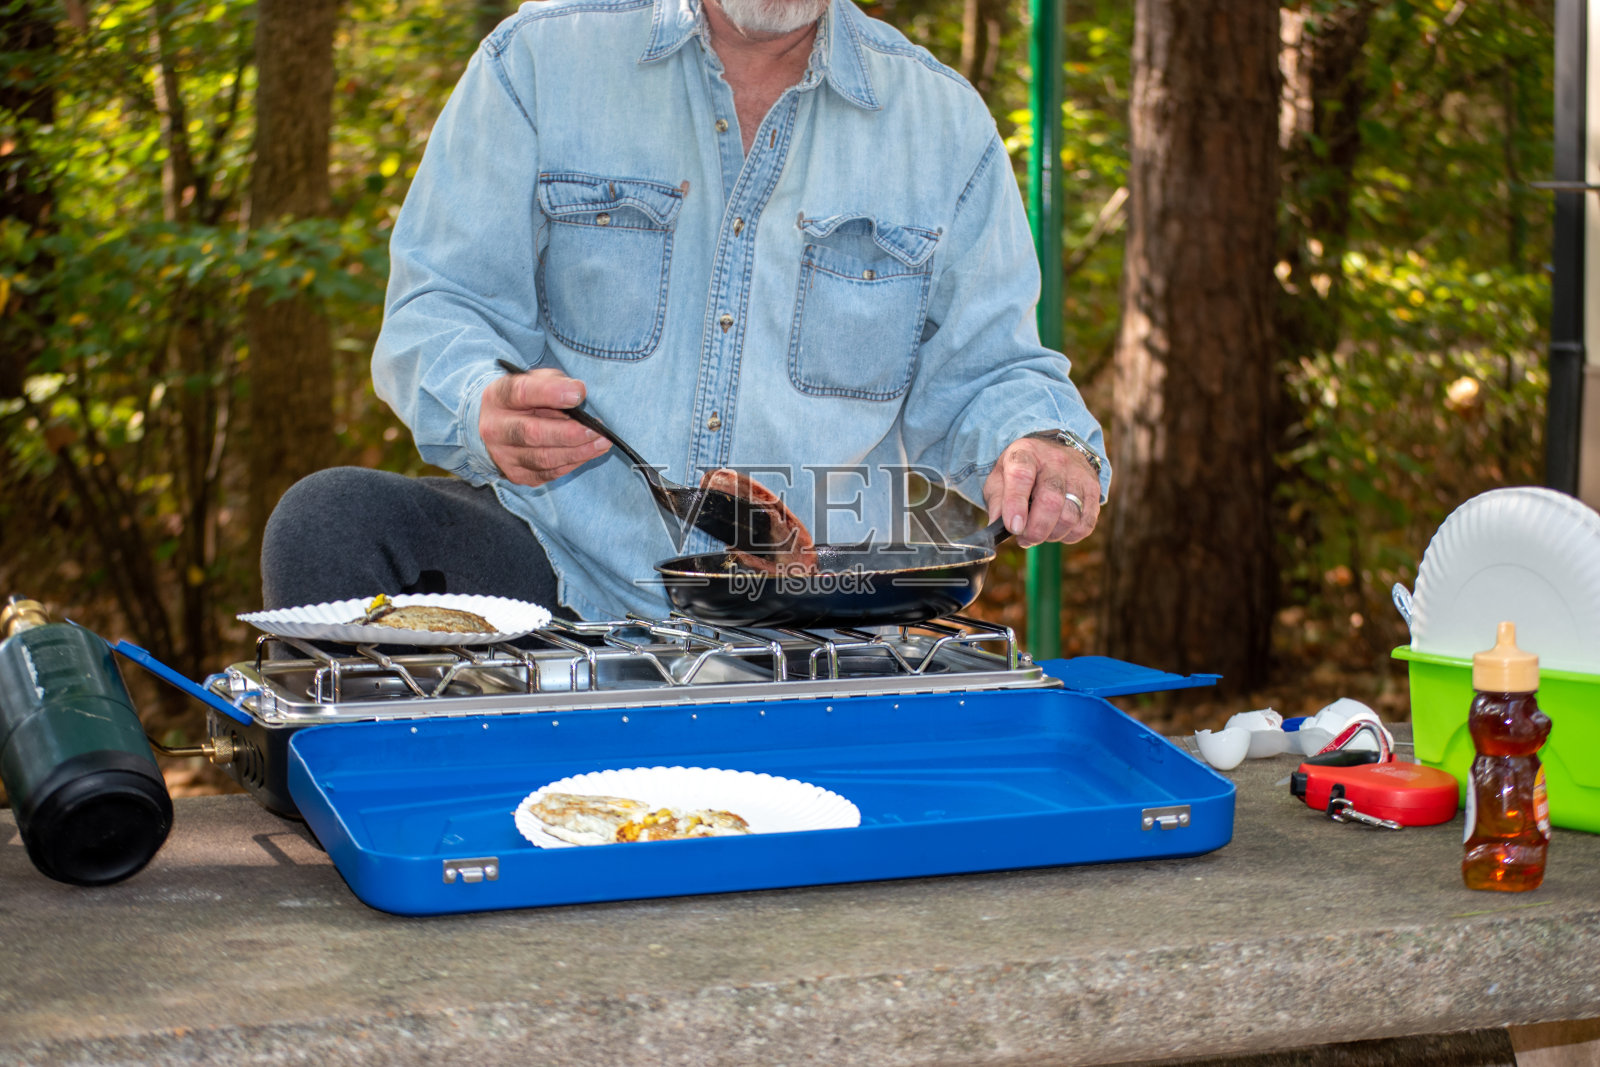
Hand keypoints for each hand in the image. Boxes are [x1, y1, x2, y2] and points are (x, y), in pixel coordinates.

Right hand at [479, 366, 609, 486]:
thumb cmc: (525, 400)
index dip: (551, 393)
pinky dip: (572, 463)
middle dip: (570, 433)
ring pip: (543, 459)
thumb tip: (578, 393)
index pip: (522, 393)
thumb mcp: (536, 380)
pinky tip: (588, 453)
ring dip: (578, 452)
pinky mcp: (516, 474)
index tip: (578, 395)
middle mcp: (495, 428)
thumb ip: (555, 382)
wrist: (500, 426)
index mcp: (498, 397)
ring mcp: (503, 455)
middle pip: (533, 433)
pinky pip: (549, 473)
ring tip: (601, 443)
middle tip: (597, 430)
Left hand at [982, 436, 1100, 547]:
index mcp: (1026, 453)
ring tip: (1039, 534)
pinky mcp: (1093, 489)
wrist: (1053, 453)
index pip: (1022, 476)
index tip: (1013, 527)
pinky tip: (1056, 530)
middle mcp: (1055, 461)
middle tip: (1024, 538)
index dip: (1016, 504)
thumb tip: (998, 527)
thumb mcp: (1000, 477)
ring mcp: (1078, 474)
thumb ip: (997, 501)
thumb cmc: (1023, 472)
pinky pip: (1085, 524)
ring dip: (1051, 535)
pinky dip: (1069, 536)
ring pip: (1070, 516)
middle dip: (1036, 529)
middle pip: (1051, 501)